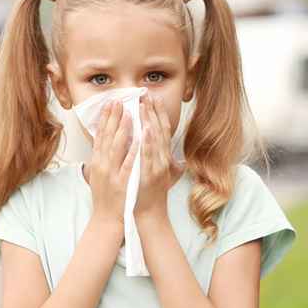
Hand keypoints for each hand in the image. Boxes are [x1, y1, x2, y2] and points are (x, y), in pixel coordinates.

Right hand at [89, 100, 139, 234]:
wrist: (107, 221)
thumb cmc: (107, 198)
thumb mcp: (100, 175)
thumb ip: (103, 159)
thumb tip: (105, 142)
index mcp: (97, 162)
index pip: (100, 136)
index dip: (105, 118)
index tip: (110, 103)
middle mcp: (102, 165)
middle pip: (107, 137)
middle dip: (113, 117)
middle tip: (118, 100)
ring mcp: (111, 174)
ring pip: (116, 147)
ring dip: (122, 129)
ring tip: (129, 112)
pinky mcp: (121, 182)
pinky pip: (128, 164)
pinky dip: (133, 150)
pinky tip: (139, 138)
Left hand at [134, 93, 182, 216]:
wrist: (149, 213)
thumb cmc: (150, 193)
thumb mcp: (158, 171)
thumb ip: (158, 156)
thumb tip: (156, 141)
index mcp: (162, 156)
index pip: (162, 130)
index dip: (158, 113)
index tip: (152, 98)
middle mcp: (163, 159)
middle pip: (159, 130)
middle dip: (153, 111)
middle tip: (147, 94)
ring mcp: (158, 166)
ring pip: (155, 140)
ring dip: (151, 122)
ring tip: (145, 105)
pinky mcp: (151, 175)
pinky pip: (149, 156)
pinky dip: (148, 142)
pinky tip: (145, 129)